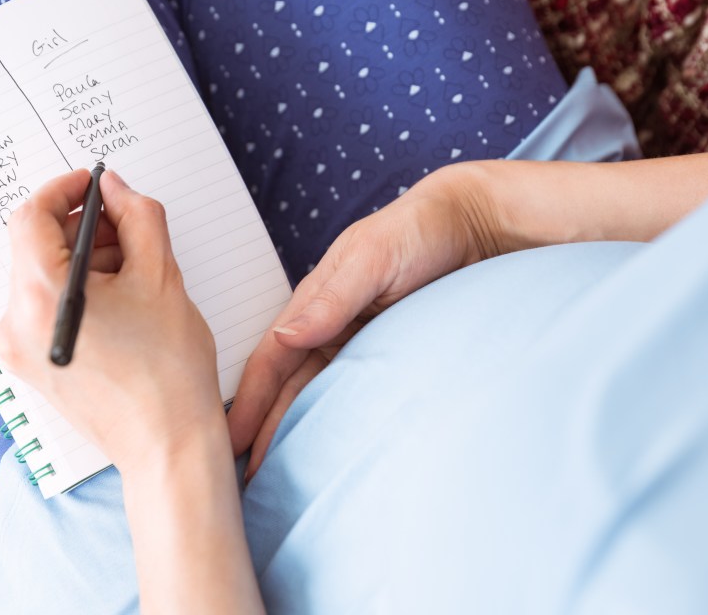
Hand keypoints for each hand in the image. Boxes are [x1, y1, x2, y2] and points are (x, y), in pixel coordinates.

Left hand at [0, 169, 223, 472]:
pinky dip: (77, 292)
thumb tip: (117, 189)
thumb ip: (139, 218)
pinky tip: (121, 304)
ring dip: (84, 262)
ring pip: (42, 277)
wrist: (167, 446)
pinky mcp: (31, 366)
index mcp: (42, 296)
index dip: (66, 190)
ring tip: (135, 274)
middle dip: (83, 228)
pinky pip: (44, 308)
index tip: (95, 185)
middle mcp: (16, 323)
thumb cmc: (170, 370)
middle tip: (130, 229)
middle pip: (35, 247)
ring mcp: (18, 349)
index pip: (32, 216)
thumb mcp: (162, 277)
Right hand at [229, 162, 517, 478]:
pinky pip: (356, 396)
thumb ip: (331, 298)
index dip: (250, 402)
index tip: (231, 442)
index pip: (271, 360)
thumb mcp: (373, 257)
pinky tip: (332, 452)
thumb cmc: (420, 230)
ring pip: (318, 397)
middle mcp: (329, 328)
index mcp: (314, 303)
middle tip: (247, 479)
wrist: (476, 228)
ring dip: (297, 433)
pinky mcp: (389, 356)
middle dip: (265, 430)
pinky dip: (338, 424)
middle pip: (288, 388)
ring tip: (281, 477)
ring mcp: (358, 345)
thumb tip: (285, 337)